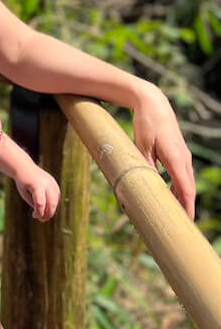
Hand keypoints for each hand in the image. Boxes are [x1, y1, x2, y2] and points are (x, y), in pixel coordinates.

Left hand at [15, 163, 60, 221]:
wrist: (25, 168)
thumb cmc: (23, 182)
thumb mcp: (25, 194)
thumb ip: (34, 204)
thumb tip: (43, 215)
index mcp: (37, 185)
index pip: (40, 203)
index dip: (39, 212)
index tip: (34, 216)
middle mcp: (47, 183)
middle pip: (51, 203)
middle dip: (47, 214)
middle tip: (41, 220)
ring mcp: (52, 183)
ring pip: (56, 201)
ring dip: (52, 211)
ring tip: (44, 216)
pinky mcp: (55, 183)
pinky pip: (57, 197)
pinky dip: (54, 205)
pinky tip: (48, 209)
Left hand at [132, 81, 195, 218]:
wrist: (153, 103)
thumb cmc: (146, 123)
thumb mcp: (141, 146)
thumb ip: (145, 166)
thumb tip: (144, 186)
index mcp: (176, 158)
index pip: (185, 189)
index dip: (187, 207)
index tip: (186, 222)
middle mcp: (183, 159)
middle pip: (187, 189)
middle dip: (185, 207)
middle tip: (179, 225)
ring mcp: (183, 156)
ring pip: (185, 182)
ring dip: (180, 197)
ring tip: (173, 214)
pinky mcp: (178, 153)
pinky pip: (181, 174)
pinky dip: (177, 187)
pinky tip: (169, 194)